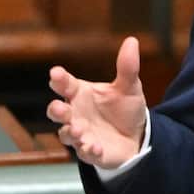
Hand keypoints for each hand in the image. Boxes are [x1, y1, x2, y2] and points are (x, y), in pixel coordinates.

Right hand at [46, 36, 148, 168]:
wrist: (137, 136)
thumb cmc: (125, 108)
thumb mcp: (129, 87)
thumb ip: (127, 67)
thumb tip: (132, 40)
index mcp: (81, 94)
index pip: (65, 84)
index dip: (59, 79)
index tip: (56, 73)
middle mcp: (76, 114)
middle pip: (57, 112)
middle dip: (56, 110)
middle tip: (60, 107)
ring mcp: (81, 134)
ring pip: (66, 134)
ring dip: (70, 132)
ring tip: (79, 130)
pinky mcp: (91, 152)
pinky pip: (86, 153)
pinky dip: (89, 150)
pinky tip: (95, 147)